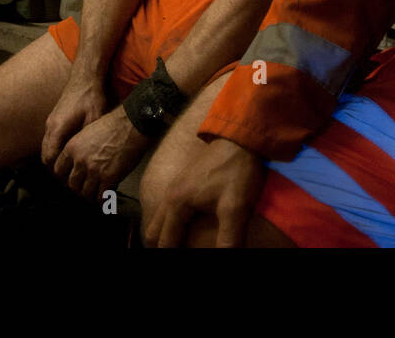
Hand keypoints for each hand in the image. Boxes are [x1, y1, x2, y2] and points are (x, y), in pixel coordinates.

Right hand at [40, 73, 105, 169]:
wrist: (85, 76)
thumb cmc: (90, 96)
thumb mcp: (94, 118)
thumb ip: (89, 138)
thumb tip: (91, 156)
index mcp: (57, 129)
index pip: (50, 158)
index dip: (58, 171)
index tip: (69, 180)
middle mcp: (50, 126)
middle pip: (46, 155)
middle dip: (55, 168)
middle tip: (69, 178)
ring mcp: (51, 121)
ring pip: (47, 146)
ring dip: (55, 158)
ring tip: (70, 167)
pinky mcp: (55, 117)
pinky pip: (50, 138)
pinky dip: (56, 148)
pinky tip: (70, 151)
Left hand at [54, 107, 150, 199]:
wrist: (132, 125)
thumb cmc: (113, 125)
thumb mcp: (88, 132)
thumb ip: (79, 148)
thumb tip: (77, 162)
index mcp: (72, 148)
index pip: (58, 170)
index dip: (64, 177)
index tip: (70, 179)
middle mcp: (80, 161)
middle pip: (71, 185)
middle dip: (78, 188)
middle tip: (85, 188)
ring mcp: (94, 171)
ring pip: (85, 193)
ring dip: (90, 195)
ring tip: (96, 194)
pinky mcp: (109, 178)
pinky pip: (101, 196)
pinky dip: (103, 199)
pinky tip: (106, 196)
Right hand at [144, 139, 264, 247]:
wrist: (239, 137)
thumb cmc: (236, 169)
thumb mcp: (236, 207)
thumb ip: (228, 238)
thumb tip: (226, 258)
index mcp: (177, 203)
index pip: (164, 242)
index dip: (170, 255)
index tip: (178, 257)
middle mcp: (170, 195)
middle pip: (154, 232)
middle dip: (162, 246)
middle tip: (179, 250)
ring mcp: (175, 186)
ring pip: (159, 219)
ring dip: (166, 234)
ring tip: (181, 244)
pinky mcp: (184, 181)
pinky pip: (168, 209)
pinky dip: (172, 222)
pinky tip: (188, 226)